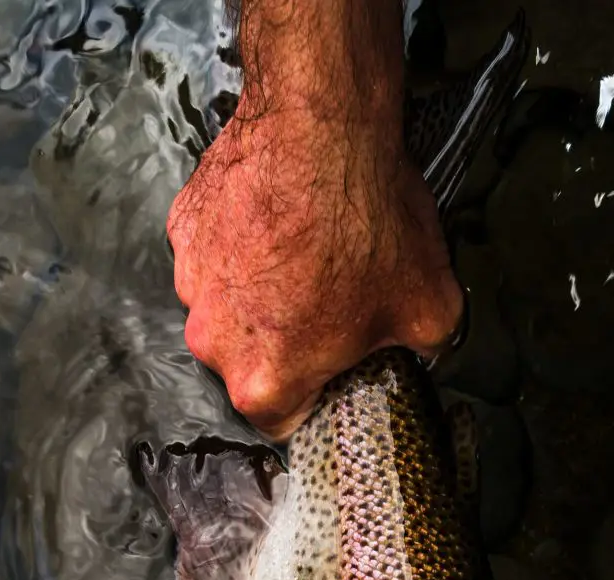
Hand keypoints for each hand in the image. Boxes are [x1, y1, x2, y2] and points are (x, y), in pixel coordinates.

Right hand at [167, 0, 462, 438]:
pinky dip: (241, 246)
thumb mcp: (429, 309)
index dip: (314, 400)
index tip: (334, 376)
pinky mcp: (184, 227)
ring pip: (229, 308)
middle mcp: (213, 341)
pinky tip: (281, 221)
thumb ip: (422, 352)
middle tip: (329, 305)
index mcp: (264, 382)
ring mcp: (191, 280)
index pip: (282, 422)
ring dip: (259, 293)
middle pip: (249, 365)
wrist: (323, 122)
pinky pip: (215, 254)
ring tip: (306, 255)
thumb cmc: (368, 223)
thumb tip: (425, 351)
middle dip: (286, 344)